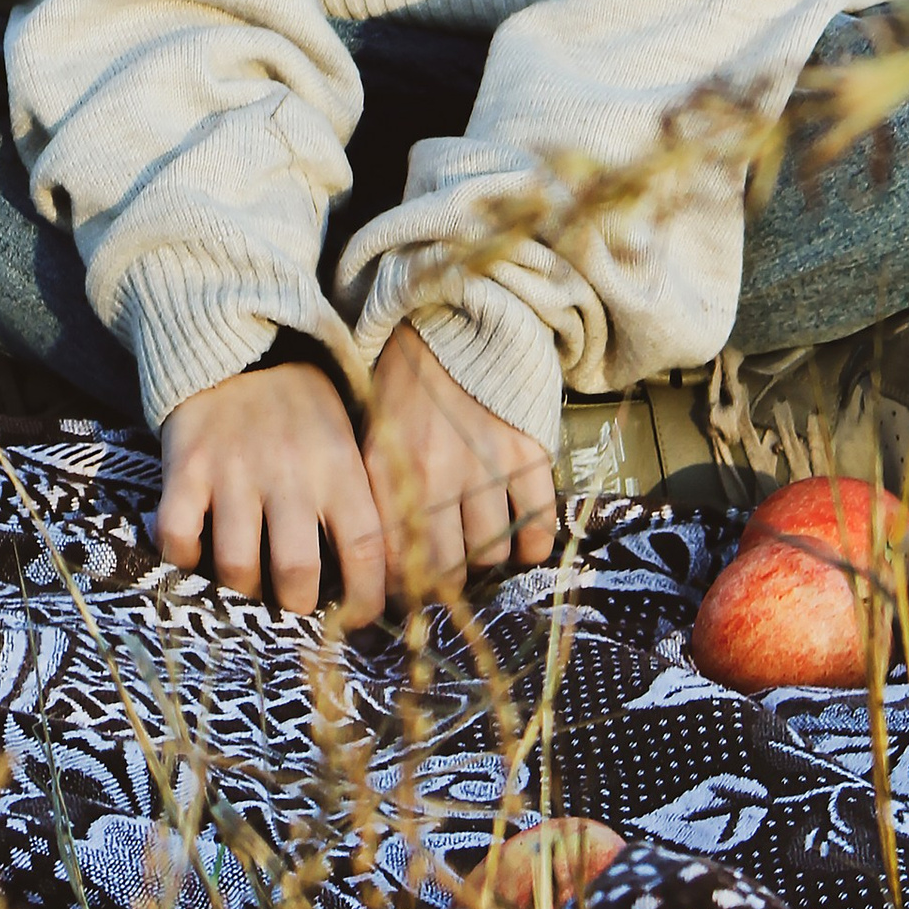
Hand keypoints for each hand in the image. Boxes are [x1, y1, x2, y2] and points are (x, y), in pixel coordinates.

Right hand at [153, 360, 388, 627]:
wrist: (238, 341)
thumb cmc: (301, 403)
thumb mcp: (349, 433)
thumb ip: (362, 492)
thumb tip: (382, 570)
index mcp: (340, 464)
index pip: (366, 550)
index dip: (365, 600)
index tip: (358, 619)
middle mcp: (289, 471)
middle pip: (296, 574)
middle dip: (296, 610)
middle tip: (293, 609)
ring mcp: (233, 471)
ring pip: (237, 568)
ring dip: (243, 596)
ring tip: (249, 593)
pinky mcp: (186, 469)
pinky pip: (179, 539)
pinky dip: (185, 564)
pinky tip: (198, 562)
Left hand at [364, 323, 557, 607]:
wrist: (454, 315)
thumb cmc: (406, 379)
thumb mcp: (371, 432)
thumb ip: (375, 491)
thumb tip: (376, 559)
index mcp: (387, 472)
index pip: (389, 562)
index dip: (399, 591)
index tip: (406, 593)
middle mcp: (433, 476)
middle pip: (444, 570)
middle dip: (446, 584)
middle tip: (449, 575)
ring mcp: (484, 465)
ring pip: (491, 551)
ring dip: (488, 559)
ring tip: (483, 547)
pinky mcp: (526, 451)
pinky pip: (537, 522)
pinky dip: (532, 543)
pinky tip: (524, 541)